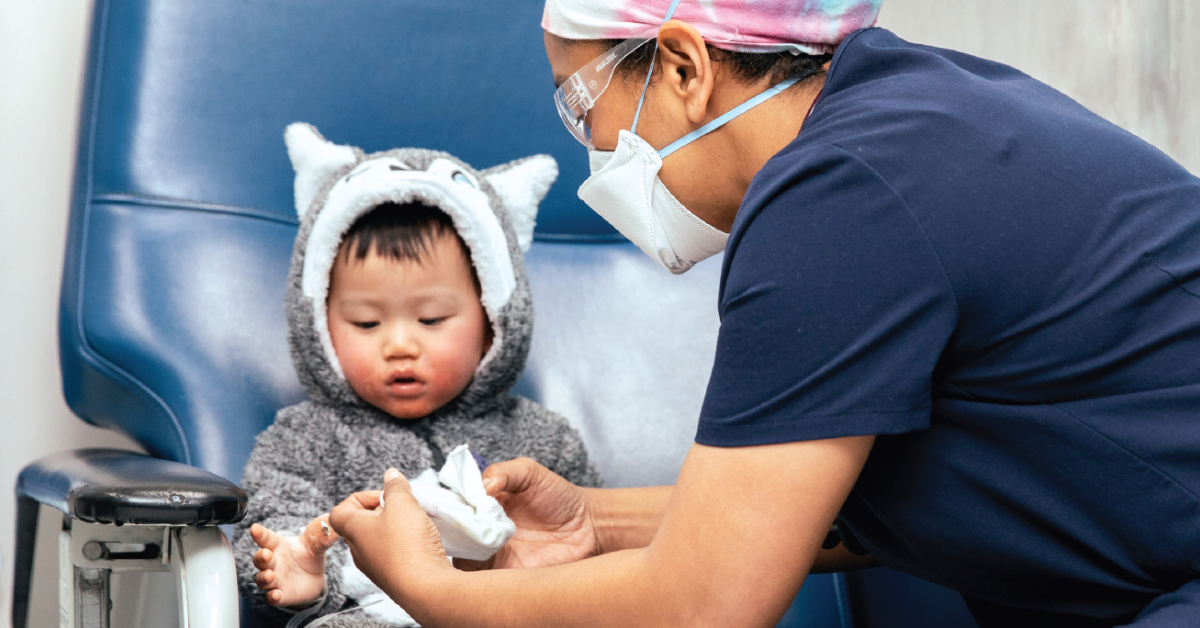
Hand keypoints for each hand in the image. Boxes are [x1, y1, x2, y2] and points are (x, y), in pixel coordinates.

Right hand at [250, 515, 338, 606]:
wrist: (316, 576)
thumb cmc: (308, 555)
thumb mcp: (315, 543)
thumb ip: (320, 535)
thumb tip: (330, 525)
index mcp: (278, 545)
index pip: (266, 538)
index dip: (260, 533)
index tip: (255, 528)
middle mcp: (273, 562)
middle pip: (260, 559)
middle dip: (261, 557)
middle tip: (266, 554)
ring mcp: (275, 579)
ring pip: (262, 579)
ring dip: (264, 578)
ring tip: (269, 575)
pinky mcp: (281, 595)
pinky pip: (272, 597)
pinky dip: (272, 597)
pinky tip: (275, 595)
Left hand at [328, 469, 451, 598]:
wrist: (424, 588)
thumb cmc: (407, 544)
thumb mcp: (403, 504)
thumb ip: (395, 486)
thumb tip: (390, 475)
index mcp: (353, 530)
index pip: (340, 510)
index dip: (360, 498)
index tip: (383, 496)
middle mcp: (358, 550)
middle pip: (361, 523)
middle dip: (383, 510)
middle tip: (403, 508)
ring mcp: (374, 566)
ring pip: (378, 539)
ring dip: (395, 527)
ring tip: (415, 524)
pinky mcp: (391, 576)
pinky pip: (391, 554)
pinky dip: (403, 544)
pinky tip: (420, 542)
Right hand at [454, 457, 598, 571]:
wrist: (589, 526)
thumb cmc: (559, 496)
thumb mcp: (530, 472)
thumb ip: (503, 472)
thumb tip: (481, 485)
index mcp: (480, 505)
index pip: (449, 508)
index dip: (444, 507)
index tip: (449, 504)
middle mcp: (480, 531)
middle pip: (449, 537)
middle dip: (452, 531)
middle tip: (469, 523)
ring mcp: (490, 556)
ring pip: (461, 560)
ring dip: (467, 551)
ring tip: (486, 537)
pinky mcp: (505, 576)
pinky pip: (483, 583)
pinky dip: (481, 574)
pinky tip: (495, 556)